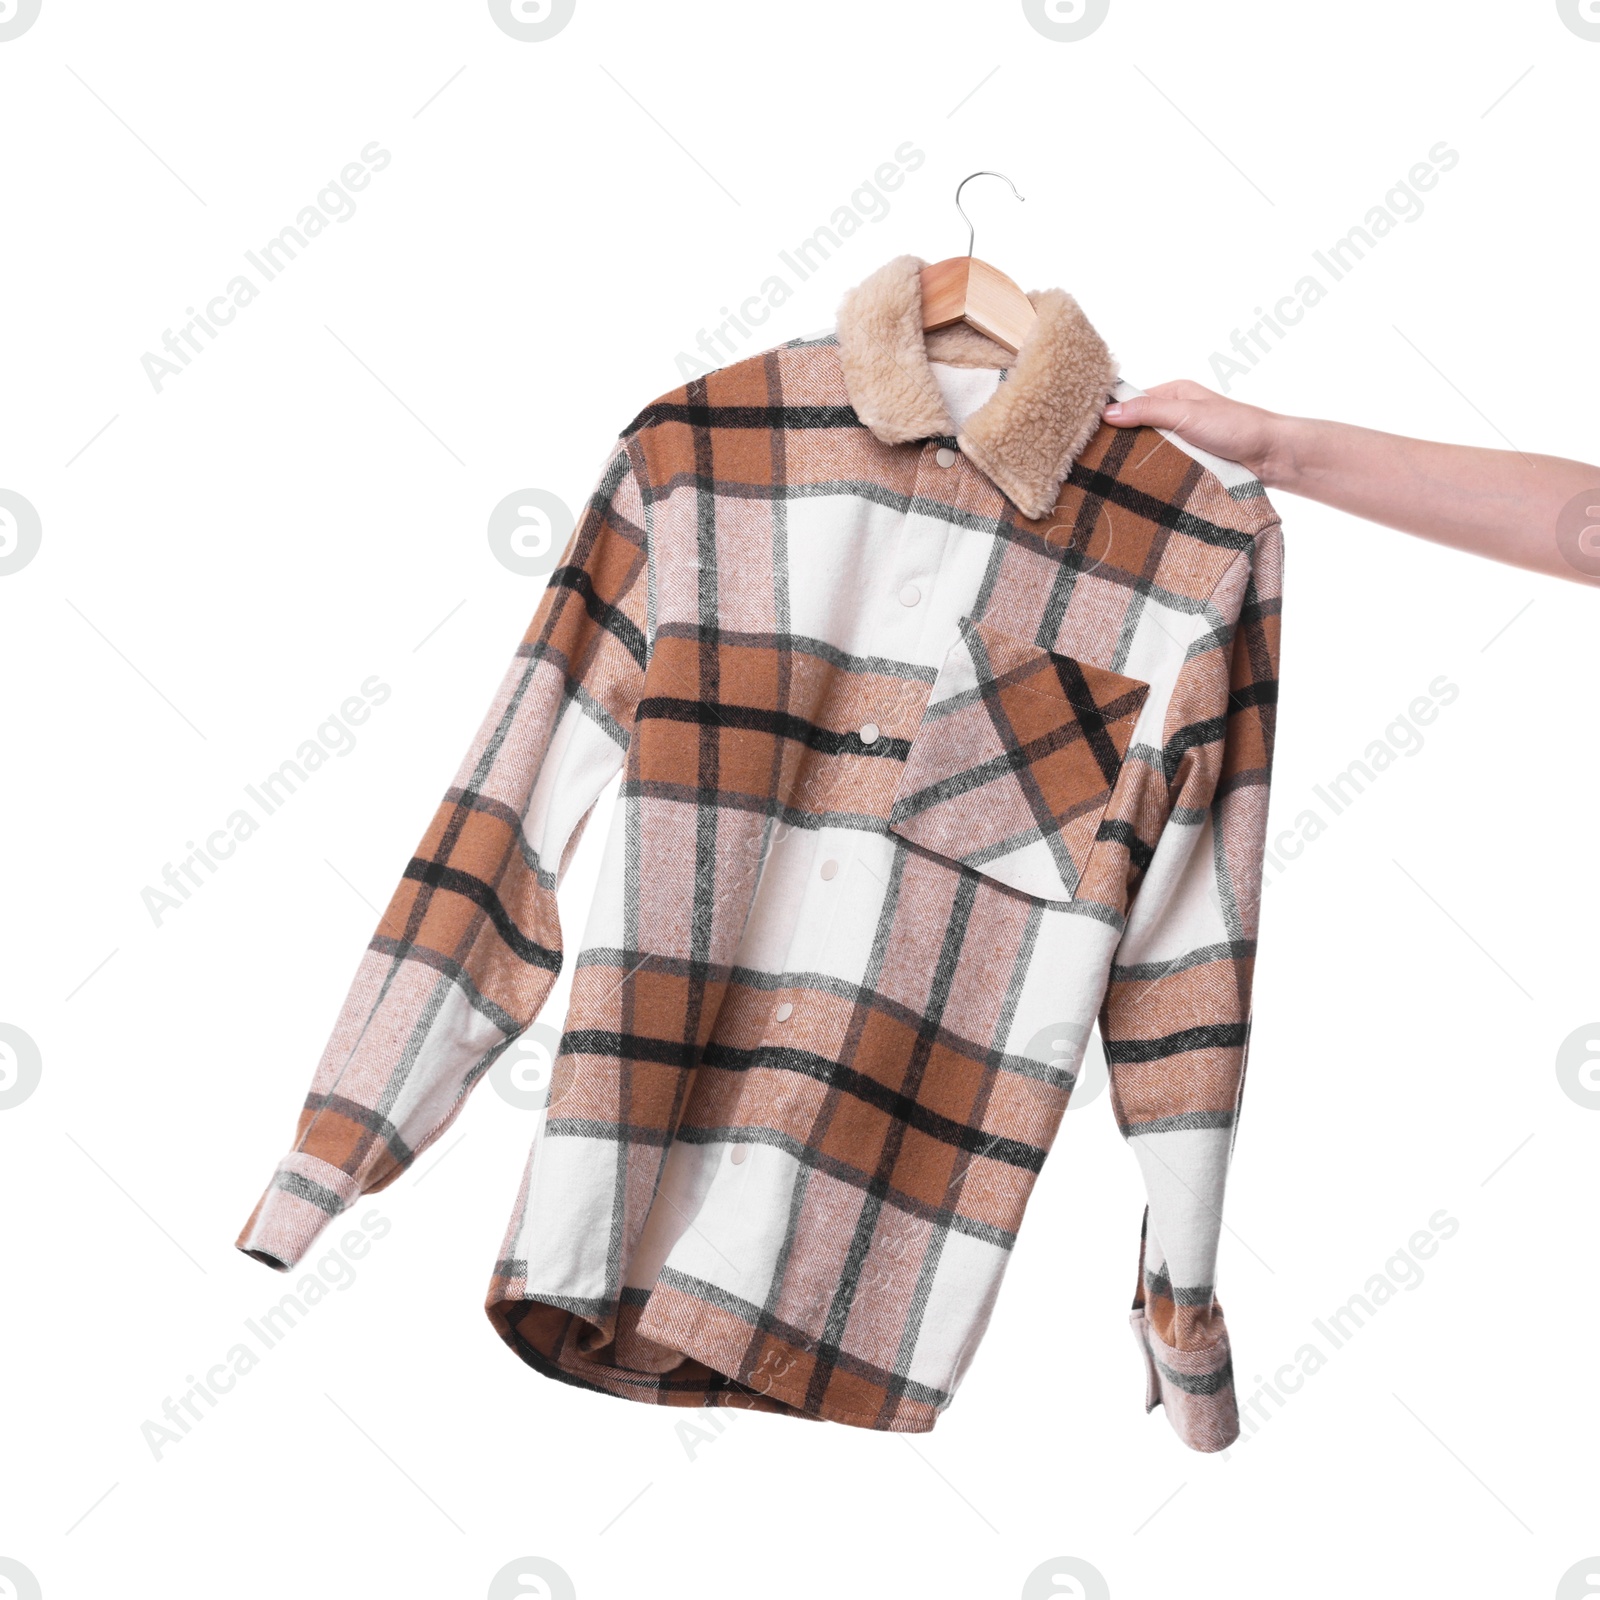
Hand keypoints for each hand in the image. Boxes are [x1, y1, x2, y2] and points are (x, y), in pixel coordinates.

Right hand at [1103, 381, 1287, 484]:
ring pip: (1145, 451)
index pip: (1131, 401)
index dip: (1110, 414)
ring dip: (1133, 463)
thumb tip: (1107, 412)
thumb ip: (1148, 411)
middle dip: (1118, 443)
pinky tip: (1132, 485)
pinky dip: (1148, 475)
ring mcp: (1180, 441)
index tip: (1087, 431)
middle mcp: (1174, 415)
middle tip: (1092, 459)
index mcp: (1174, 394)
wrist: (1271, 457)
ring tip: (1107, 476)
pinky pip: (1159, 467)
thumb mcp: (1187, 414)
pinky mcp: (1186, 463)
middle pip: (1134, 428)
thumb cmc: (1236, 428)